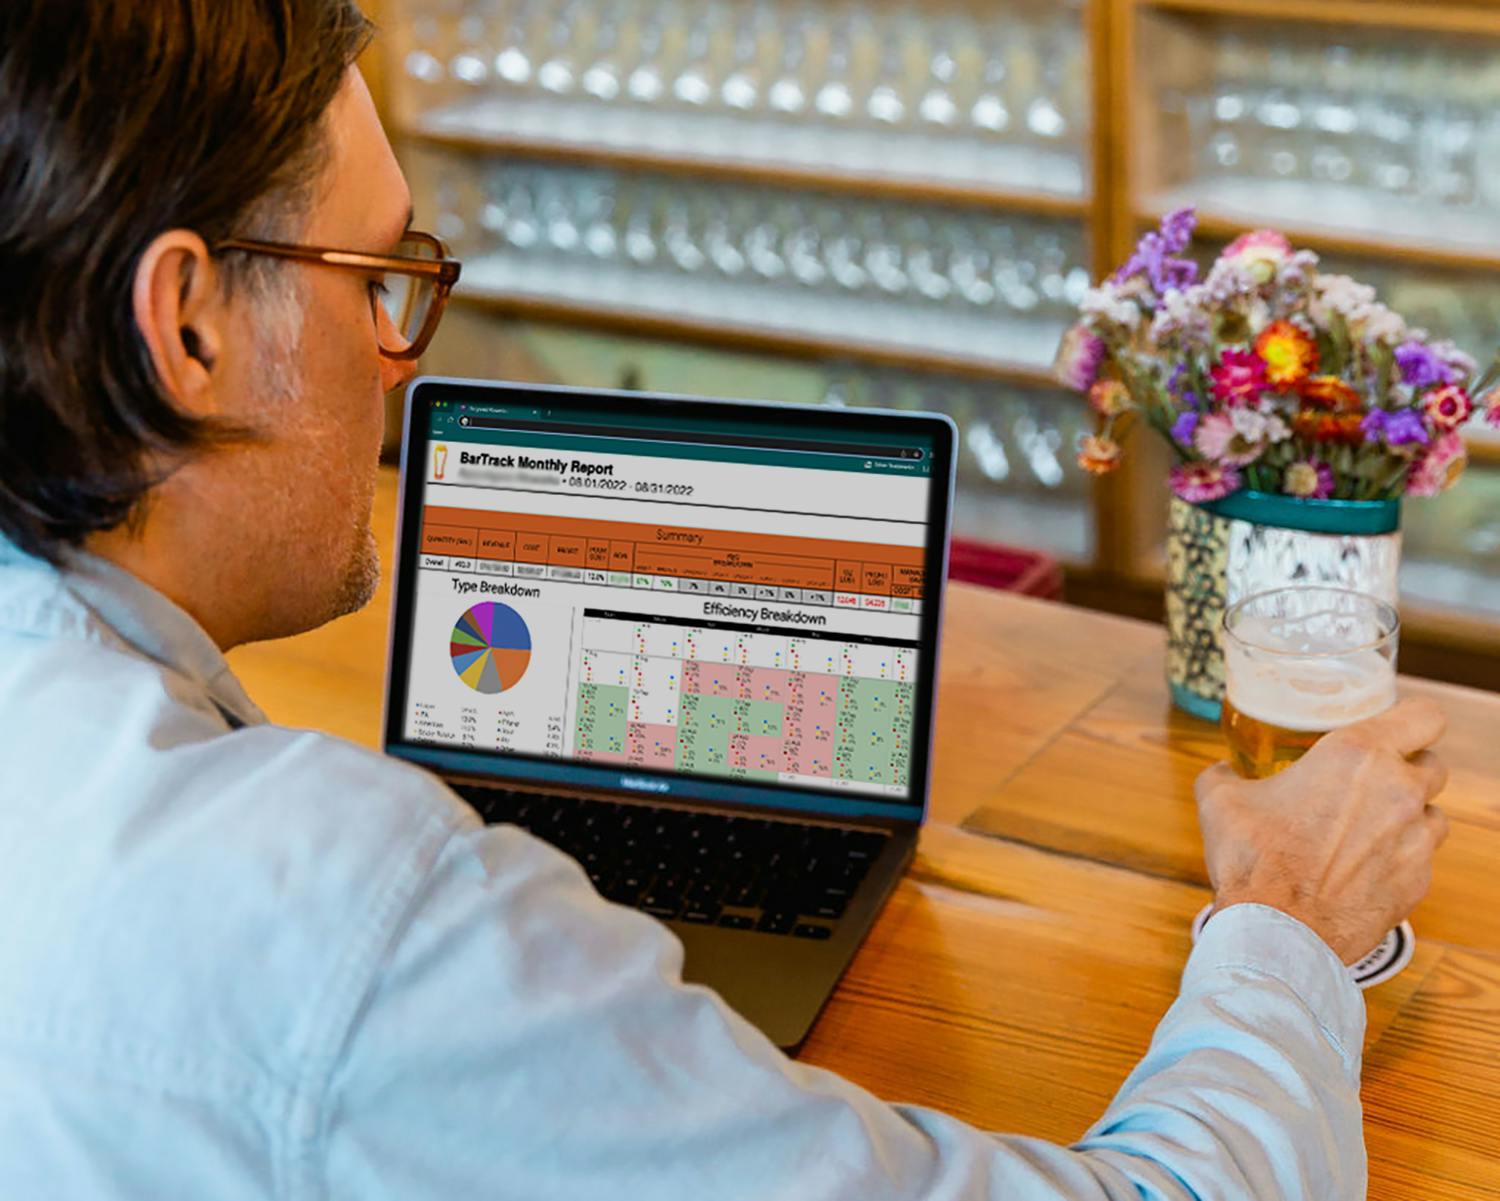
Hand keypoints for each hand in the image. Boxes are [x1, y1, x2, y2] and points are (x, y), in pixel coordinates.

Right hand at [1195, 696, 1450, 963]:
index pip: (1425, 717)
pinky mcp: (1418, 881)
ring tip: (1370, 827)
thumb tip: (1223, 771)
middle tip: (1372, 781)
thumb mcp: (1221, 801)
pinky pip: (1421, 858)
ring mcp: (1415, 839)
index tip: (1398, 726)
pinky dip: (1399, 858)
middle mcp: (1398, 791)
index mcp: (1357, 755)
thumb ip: (1226, 775)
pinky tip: (1363, 868)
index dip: (1415, 719)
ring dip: (1410, 815)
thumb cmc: (1253, 858)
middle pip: (1434, 764)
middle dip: (1408, 768)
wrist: (1277, 929)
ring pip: (1435, 813)